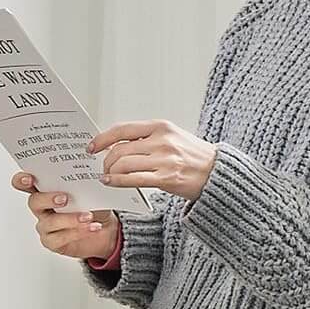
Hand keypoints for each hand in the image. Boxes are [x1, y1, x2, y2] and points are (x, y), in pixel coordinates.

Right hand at [11, 171, 119, 259]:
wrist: (106, 228)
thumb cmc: (94, 203)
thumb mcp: (92, 185)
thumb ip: (86, 170)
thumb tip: (91, 152)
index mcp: (46, 188)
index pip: (25, 182)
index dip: (22, 180)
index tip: (30, 178)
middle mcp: (42, 206)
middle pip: (34, 202)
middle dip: (48, 199)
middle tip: (65, 198)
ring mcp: (46, 224)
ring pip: (50, 222)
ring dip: (70, 219)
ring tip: (88, 216)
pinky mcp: (53, 241)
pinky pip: (59, 238)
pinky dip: (77, 232)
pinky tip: (92, 227)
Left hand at [87, 119, 216, 201]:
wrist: (217, 172)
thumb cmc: (194, 156)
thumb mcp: (172, 136)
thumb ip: (147, 138)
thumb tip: (119, 144)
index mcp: (161, 126)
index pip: (123, 129)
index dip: (103, 138)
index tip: (92, 146)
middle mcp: (162, 141)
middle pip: (120, 149)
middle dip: (106, 160)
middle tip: (102, 166)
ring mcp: (164, 160)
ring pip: (123, 164)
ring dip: (110, 171)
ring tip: (107, 175)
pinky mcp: (166, 178)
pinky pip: (133, 179)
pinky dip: (117, 181)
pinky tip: (112, 182)